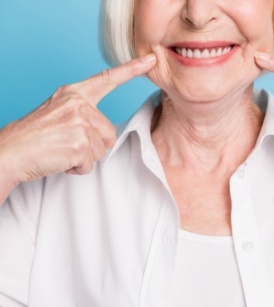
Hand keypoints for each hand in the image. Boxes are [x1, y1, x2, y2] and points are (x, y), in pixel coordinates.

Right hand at [0, 54, 155, 185]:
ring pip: (101, 149)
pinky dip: (76, 168)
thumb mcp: (58, 113)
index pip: (107, 79)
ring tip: (60, 150)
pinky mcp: (79, 144)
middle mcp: (78, 104)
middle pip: (109, 132)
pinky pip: (90, 164)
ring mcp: (79, 122)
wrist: (9, 152)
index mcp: (74, 93)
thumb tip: (104, 133)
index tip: (150, 60)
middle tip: (65, 143)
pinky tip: (59, 160)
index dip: (131, 70)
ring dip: (83, 157)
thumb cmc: (33, 136)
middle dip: (92, 145)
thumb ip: (83, 114)